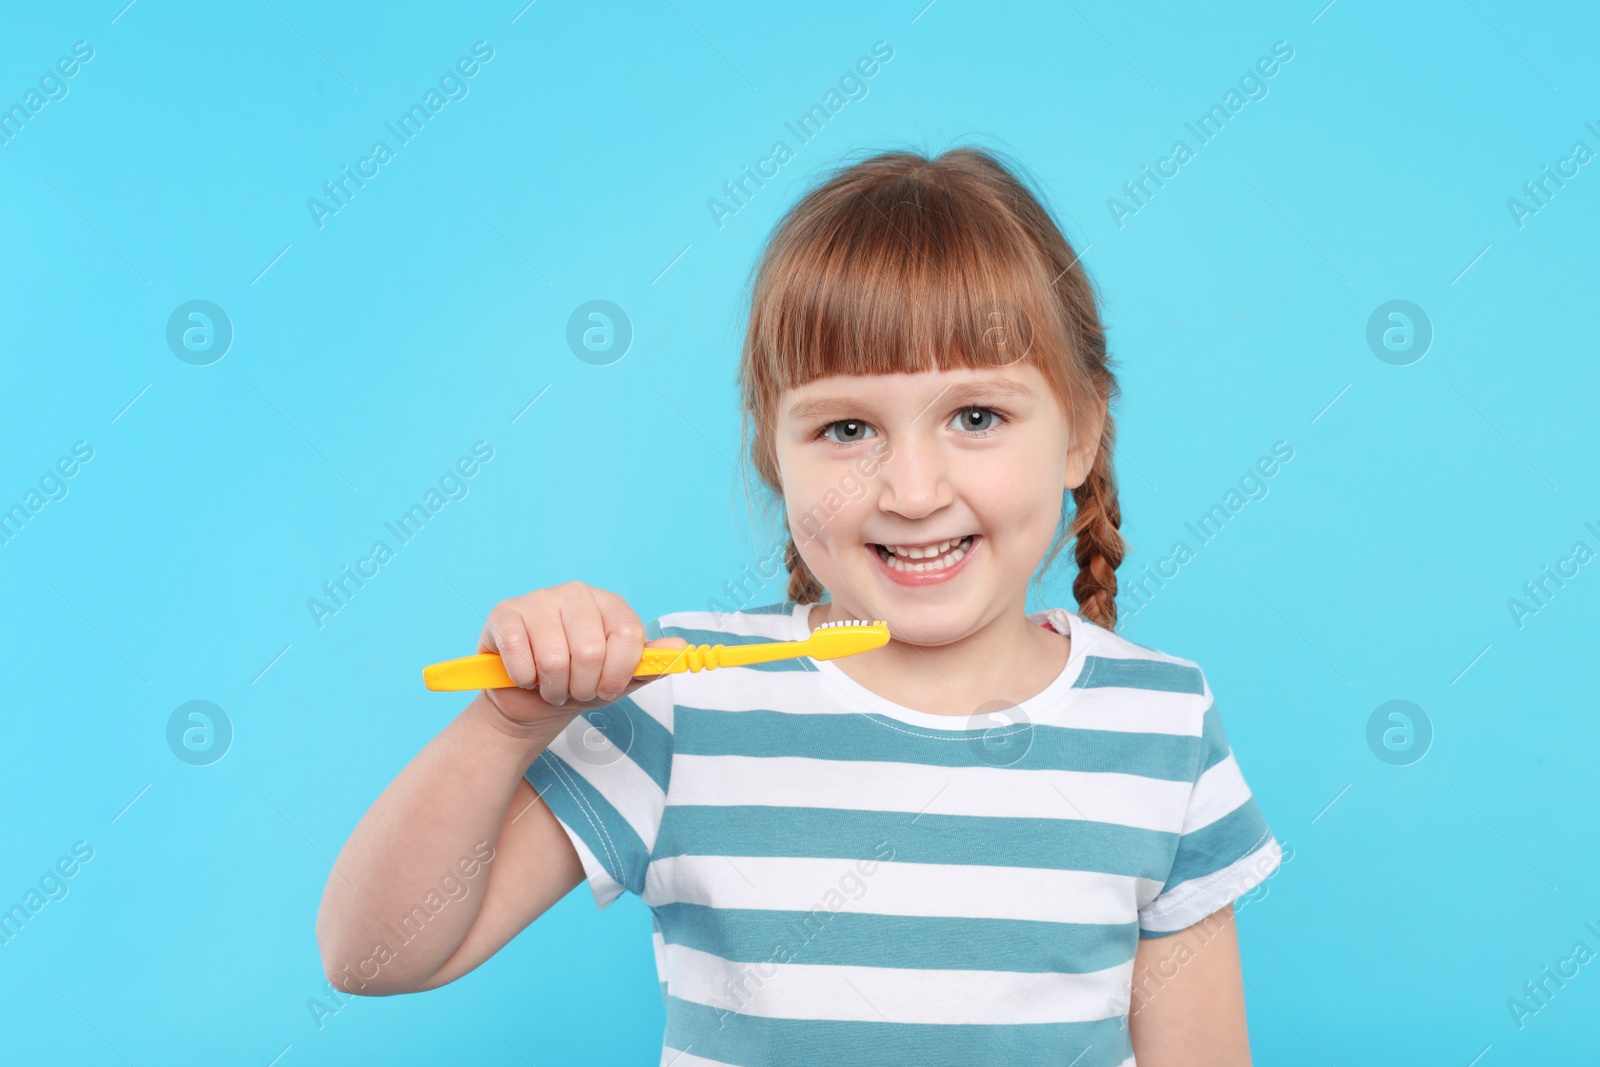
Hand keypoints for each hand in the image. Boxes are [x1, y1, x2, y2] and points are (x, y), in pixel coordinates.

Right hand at [474, 581, 686, 734]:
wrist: (529, 700)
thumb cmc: (578, 683)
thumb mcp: (619, 679)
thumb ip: (649, 663)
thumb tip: (679, 648)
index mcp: (609, 604)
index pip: (628, 635)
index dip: (619, 672)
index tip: (607, 690)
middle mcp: (576, 593)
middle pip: (592, 651)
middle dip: (582, 686)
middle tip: (573, 689)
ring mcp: (538, 599)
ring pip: (555, 658)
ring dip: (552, 687)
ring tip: (550, 686)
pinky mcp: (505, 614)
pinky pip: (521, 655)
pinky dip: (525, 679)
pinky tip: (525, 676)